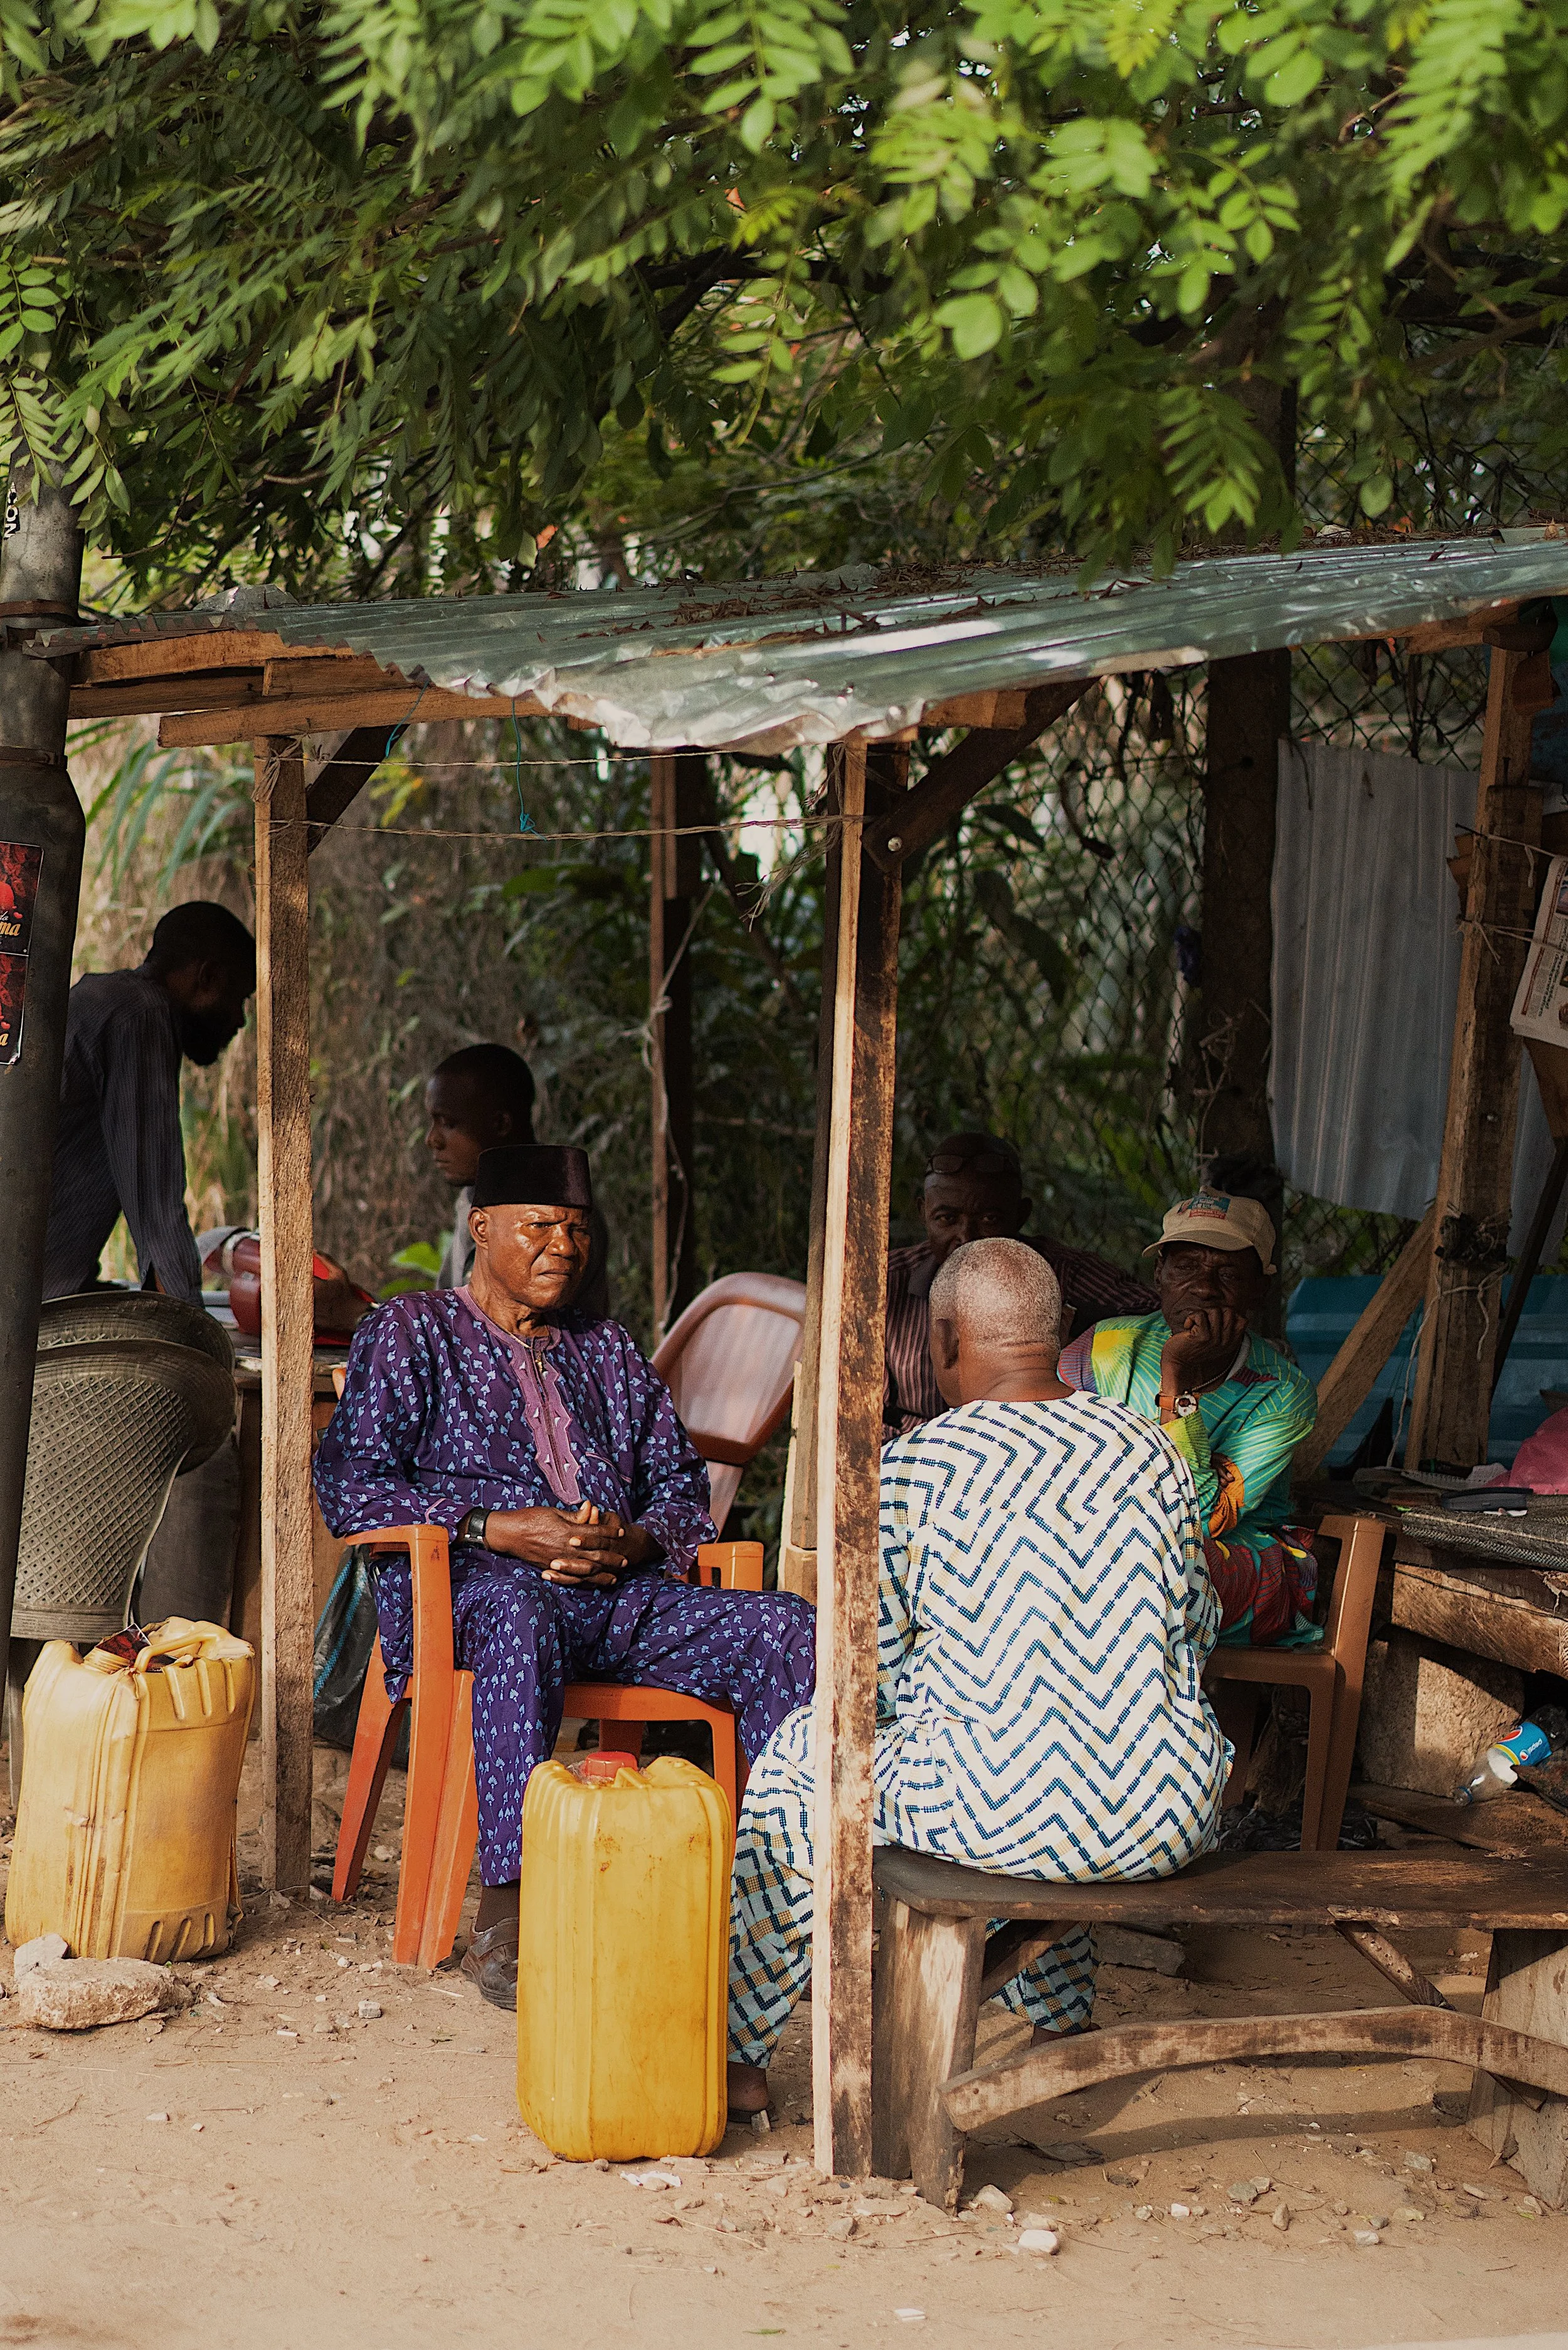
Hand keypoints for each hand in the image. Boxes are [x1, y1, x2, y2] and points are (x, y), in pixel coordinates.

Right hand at [482, 1499, 656, 1586]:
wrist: (509, 1533)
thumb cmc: (530, 1518)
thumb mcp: (554, 1512)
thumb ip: (574, 1516)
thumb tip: (591, 1509)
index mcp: (568, 1532)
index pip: (596, 1533)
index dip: (610, 1532)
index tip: (622, 1532)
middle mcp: (566, 1549)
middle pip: (595, 1556)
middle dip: (612, 1558)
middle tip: (626, 1561)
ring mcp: (559, 1561)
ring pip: (586, 1571)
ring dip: (602, 1574)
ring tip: (615, 1577)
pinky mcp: (551, 1568)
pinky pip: (571, 1579)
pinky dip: (584, 1582)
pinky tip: (592, 1584)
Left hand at [1159, 1306, 1246, 1401]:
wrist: (1178, 1363)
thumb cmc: (1193, 1347)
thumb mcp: (1214, 1340)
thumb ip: (1224, 1328)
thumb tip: (1228, 1309)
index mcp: (1232, 1343)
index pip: (1243, 1320)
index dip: (1228, 1314)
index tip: (1213, 1320)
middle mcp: (1226, 1342)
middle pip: (1230, 1311)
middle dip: (1215, 1310)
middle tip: (1203, 1319)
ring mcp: (1216, 1339)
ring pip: (1215, 1311)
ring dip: (1202, 1313)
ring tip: (1195, 1324)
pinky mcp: (1203, 1337)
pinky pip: (1200, 1315)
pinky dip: (1191, 1317)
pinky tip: (1187, 1326)